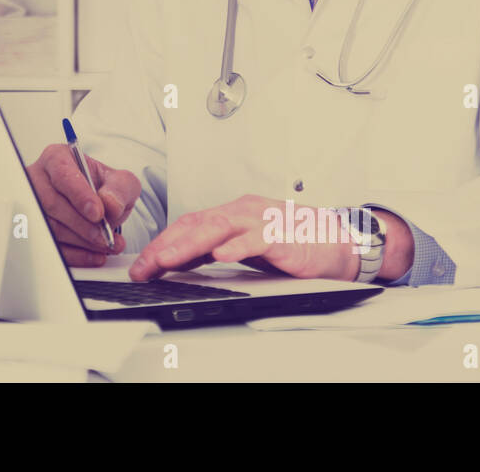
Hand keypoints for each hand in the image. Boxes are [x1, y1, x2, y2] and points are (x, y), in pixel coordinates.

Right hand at [25, 142, 140, 266]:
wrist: (97, 206)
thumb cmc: (103, 188)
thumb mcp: (121, 182)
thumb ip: (121, 188)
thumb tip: (110, 204)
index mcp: (57, 159)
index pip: (62, 174)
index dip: (79, 195)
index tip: (97, 213)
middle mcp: (39, 179)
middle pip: (52, 203)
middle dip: (82, 224)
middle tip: (104, 237)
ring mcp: (33, 205)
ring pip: (49, 226)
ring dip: (80, 241)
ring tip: (106, 246)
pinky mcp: (35, 230)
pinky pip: (50, 246)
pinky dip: (75, 255)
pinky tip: (95, 256)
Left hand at [130, 194, 359, 281]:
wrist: (336, 240)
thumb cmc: (292, 242)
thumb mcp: (246, 246)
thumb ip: (217, 248)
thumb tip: (180, 262)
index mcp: (233, 213)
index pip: (189, 224)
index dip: (163, 243)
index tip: (142, 265)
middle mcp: (244, 212)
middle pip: (198, 223)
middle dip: (167, 246)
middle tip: (146, 266)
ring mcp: (263, 222)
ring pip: (221, 227)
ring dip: (191, 244)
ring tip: (169, 260)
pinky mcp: (283, 237)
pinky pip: (257, 239)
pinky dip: (238, 247)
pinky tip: (222, 254)